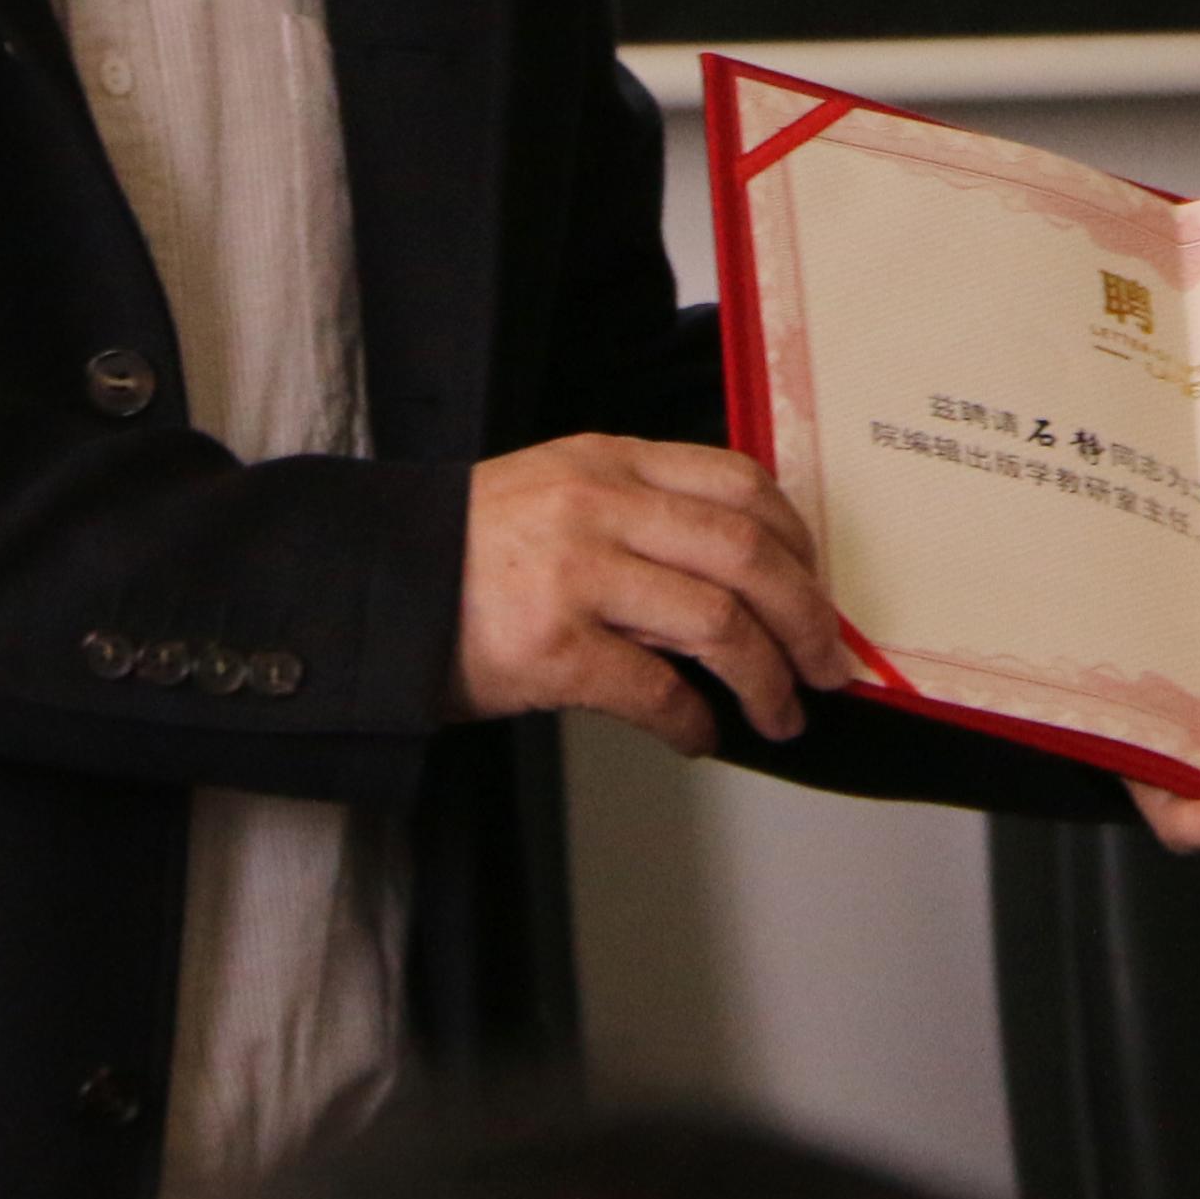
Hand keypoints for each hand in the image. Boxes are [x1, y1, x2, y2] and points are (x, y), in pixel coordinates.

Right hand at [456, 435, 855, 757]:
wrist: (370, 588)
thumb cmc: (472, 553)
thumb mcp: (560, 493)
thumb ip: (642, 511)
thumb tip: (744, 572)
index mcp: (610, 461)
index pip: (740, 483)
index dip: (799, 541)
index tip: (818, 587)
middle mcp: (600, 506)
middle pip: (747, 553)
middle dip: (807, 619)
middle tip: (829, 668)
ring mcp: (576, 575)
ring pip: (717, 622)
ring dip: (766, 679)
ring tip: (779, 715)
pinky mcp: (551, 648)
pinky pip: (655, 689)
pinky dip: (692, 722)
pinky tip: (699, 737)